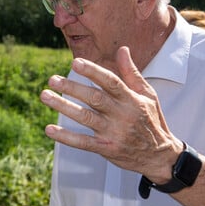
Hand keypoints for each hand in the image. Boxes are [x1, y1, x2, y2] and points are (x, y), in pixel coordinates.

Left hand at [39, 46, 182, 182]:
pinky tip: (49, 129)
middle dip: (72, 88)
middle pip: (95, 98)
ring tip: (45, 95)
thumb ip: (131, 73)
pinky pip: (83, 142)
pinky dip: (66, 136)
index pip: (111, 82)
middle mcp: (122, 115)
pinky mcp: (106, 148)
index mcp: (131, 99)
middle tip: (52, 79)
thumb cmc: (151, 120)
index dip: (93, 72)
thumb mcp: (148, 95)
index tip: (76, 63)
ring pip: (85, 117)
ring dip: (63, 107)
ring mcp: (113, 133)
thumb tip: (123, 49)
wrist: (160, 156)